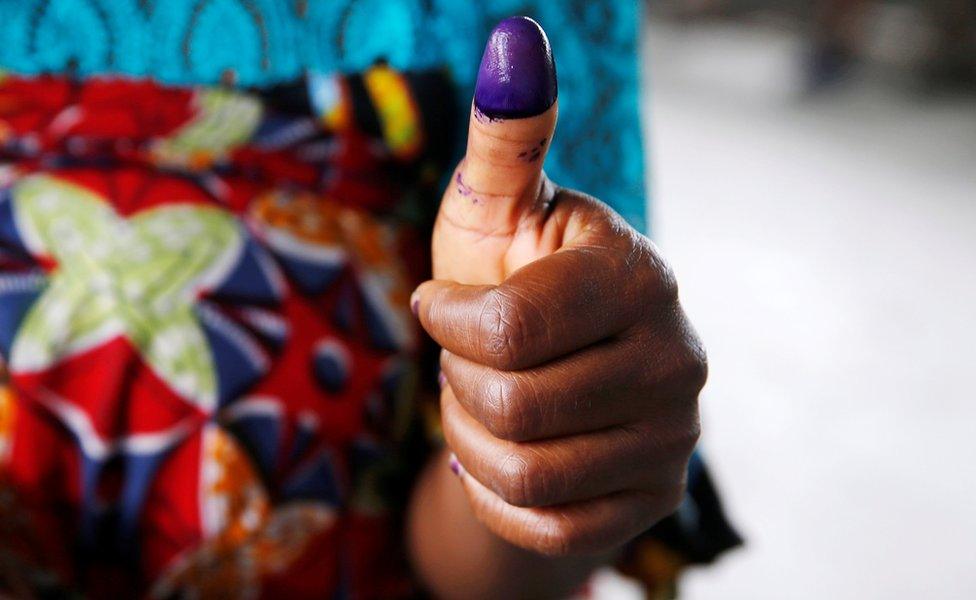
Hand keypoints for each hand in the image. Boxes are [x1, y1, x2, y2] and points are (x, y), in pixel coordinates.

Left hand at [412, 17, 704, 556]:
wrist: (545, 376)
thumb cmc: (509, 280)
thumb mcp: (497, 210)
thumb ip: (507, 138)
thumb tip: (517, 40)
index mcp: (637, 274)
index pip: (511, 328)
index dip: (448, 324)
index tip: (441, 307)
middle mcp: (678, 357)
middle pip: (512, 404)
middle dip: (460, 385)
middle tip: (474, 360)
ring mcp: (674, 437)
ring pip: (523, 472)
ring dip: (473, 439)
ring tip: (489, 402)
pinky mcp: (652, 499)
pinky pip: (544, 526)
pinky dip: (497, 494)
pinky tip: (509, 452)